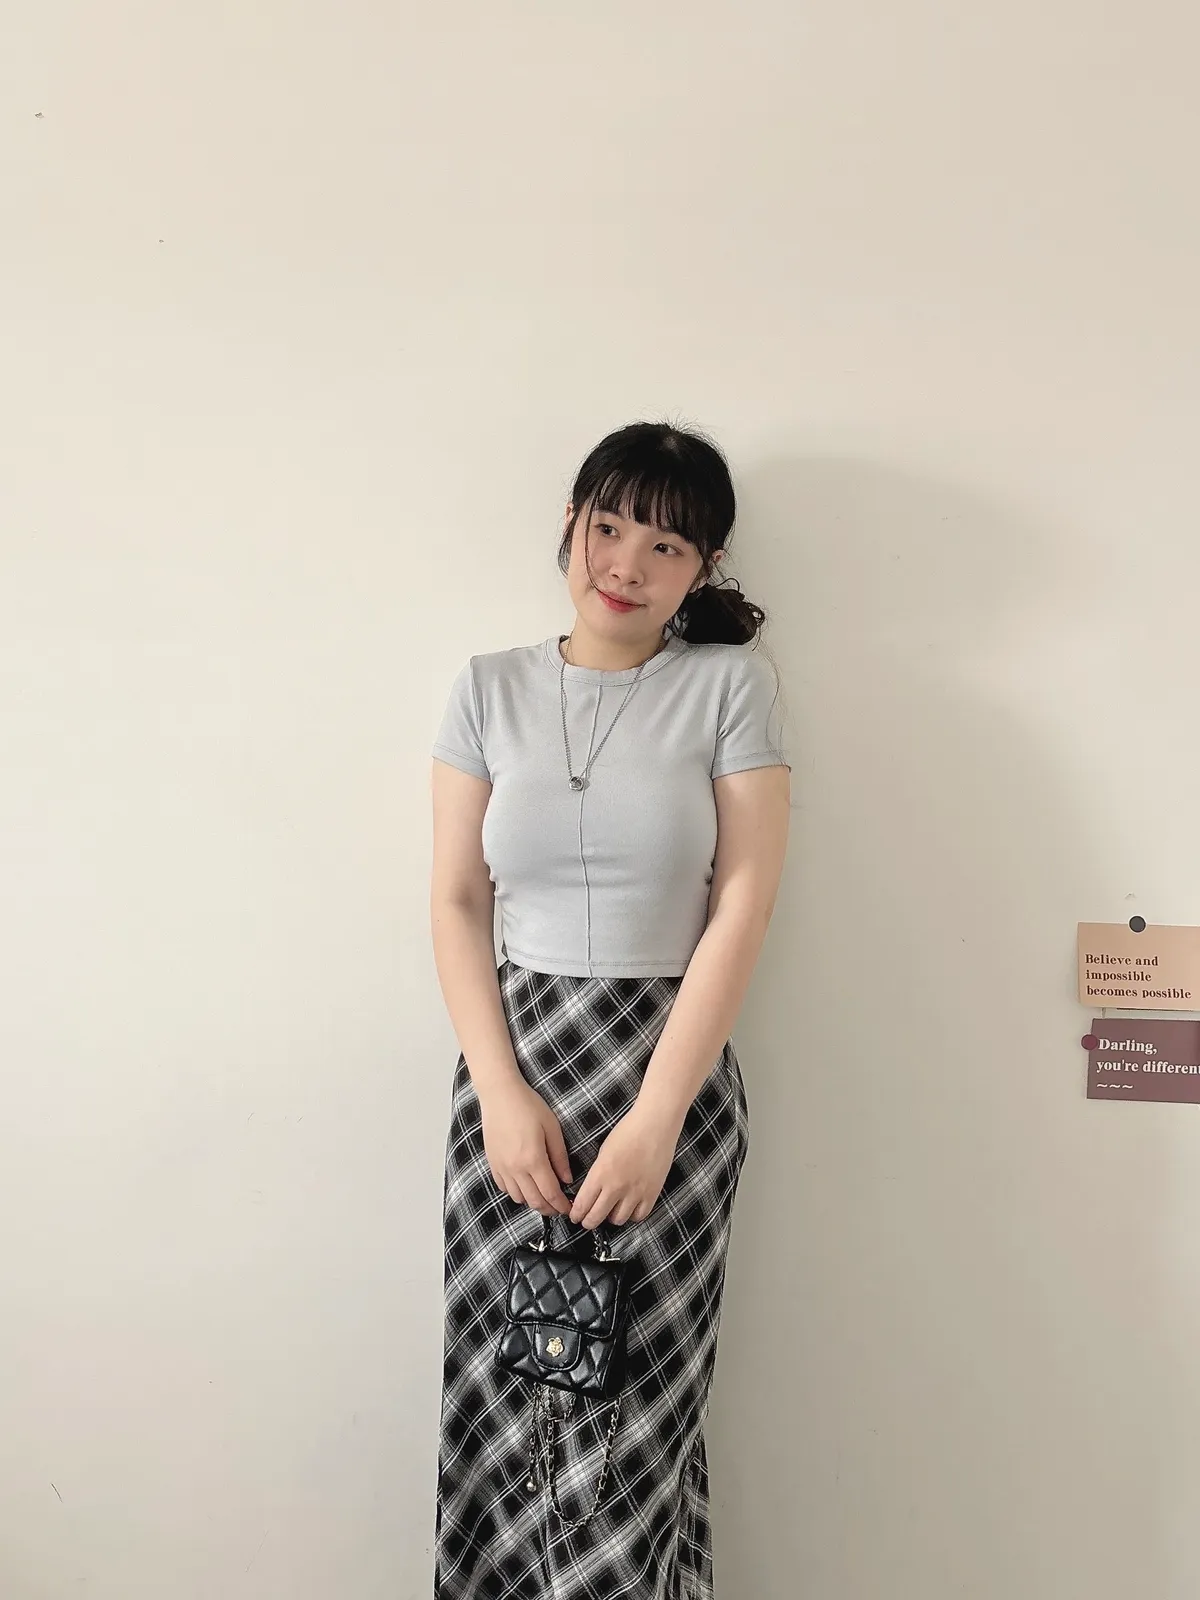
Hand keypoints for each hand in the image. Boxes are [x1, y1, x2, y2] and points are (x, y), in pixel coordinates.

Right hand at [479, 1079, 572, 1215]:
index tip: (569, 1209)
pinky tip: (525, 1186)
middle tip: (559, 1208)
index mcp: (533, 1160)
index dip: (561, 1205)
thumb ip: (560, 1157)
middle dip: (549, 1209)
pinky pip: (504, 1188)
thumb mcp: (552, 1128)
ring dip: (533, 1202)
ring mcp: (501, 1167)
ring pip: (518, 1197)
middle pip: (534, 1201)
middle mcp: (515, 1168)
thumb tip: (567, 1179)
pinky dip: (516, 1192)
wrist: (499, 1094)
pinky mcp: (492, 1163)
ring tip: (544, 1197)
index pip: (550, 1193)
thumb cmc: (528, 1106)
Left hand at [569, 1104, 681, 1229]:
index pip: (583, 1204)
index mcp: (601, 1173)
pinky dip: (631, 1215)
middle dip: (588, 1221)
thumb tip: (591, 1191)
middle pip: (596, 1218)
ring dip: (610, 1217)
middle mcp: (617, 1186)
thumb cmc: (629, 1131)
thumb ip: (597, 1174)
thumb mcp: (603, 1151)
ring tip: (610, 1210)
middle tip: (587, 1220)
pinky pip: (639, 1216)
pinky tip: (628, 1207)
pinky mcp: (652, 1193)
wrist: (655, 1124)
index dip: (576, 1214)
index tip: (575, 1216)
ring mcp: (635, 1192)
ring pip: (617, 1220)